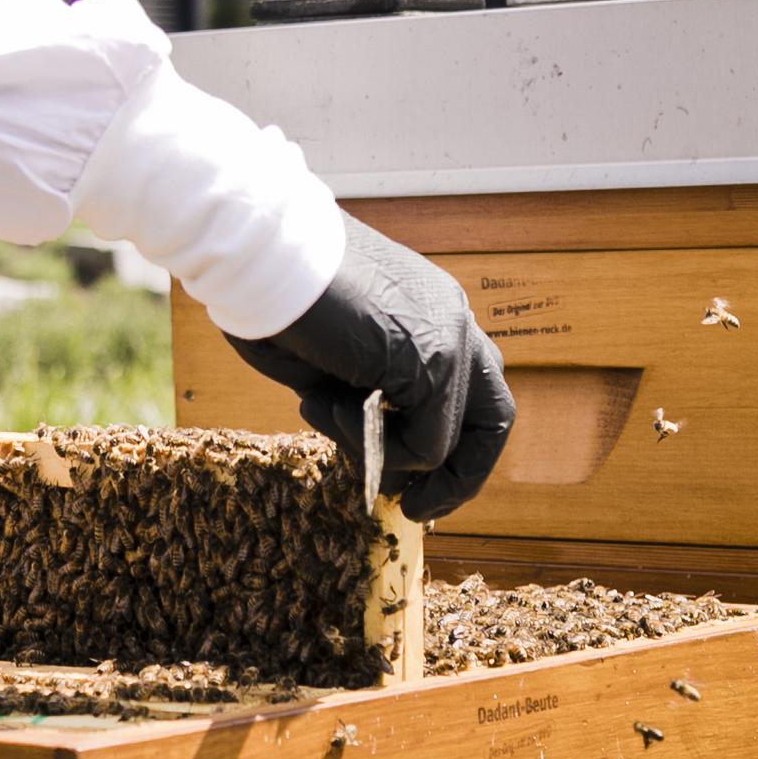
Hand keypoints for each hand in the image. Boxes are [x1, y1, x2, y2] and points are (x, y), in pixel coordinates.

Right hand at [223, 219, 512, 522]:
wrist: (263, 251)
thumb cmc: (276, 294)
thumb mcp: (334, 359)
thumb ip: (368, 403)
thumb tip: (385, 467)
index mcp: (431, 311)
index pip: (469, 390)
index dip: (448, 445)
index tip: (412, 481)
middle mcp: (453, 320)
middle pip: (494, 418)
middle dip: (458, 477)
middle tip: (414, 507)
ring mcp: (450, 339)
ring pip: (450, 441)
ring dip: (388, 455)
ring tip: (327, 415)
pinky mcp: (435, 361)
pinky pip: (425, 444)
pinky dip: (374, 446)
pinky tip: (324, 402)